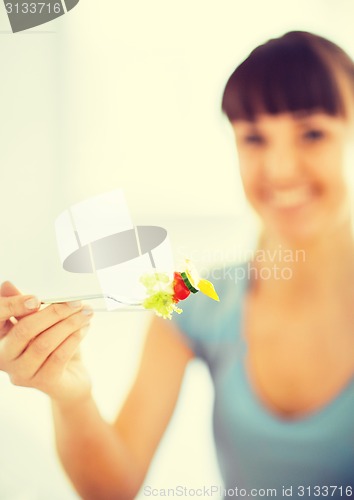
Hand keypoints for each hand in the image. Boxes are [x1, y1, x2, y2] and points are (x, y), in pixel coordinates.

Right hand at [0, 282, 92, 403]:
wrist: (70, 380)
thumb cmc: (53, 347)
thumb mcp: (39, 323)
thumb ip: (25, 306)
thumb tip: (7, 285)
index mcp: (0, 339)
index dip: (13, 305)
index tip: (36, 298)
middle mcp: (5, 359)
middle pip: (25, 330)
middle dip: (53, 312)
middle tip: (75, 302)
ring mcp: (23, 373)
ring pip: (44, 343)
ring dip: (69, 324)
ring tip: (85, 313)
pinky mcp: (44, 382)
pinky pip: (59, 356)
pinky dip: (74, 338)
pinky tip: (85, 328)